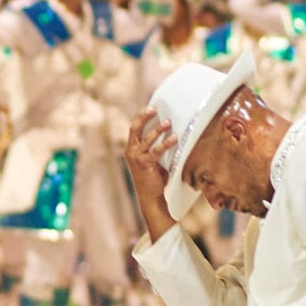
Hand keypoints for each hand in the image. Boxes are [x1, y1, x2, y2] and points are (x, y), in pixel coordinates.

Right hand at [121, 108, 180, 237]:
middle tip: (154, 109)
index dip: (142, 118)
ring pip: (147, 138)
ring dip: (158, 129)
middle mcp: (131, 151)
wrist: (150, 197)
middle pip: (135, 129)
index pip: (134, 129)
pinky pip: (156, 150)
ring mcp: (136, 157)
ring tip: (168, 122)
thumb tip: (170, 134)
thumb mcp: (153, 160)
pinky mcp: (144, 164)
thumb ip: (156, 149)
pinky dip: (166, 143)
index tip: (151, 108)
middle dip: (144, 117)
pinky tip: (174, 138)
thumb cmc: (154, 179)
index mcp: (131, 149)